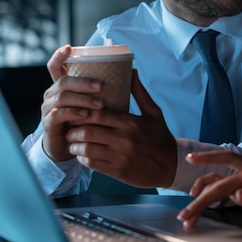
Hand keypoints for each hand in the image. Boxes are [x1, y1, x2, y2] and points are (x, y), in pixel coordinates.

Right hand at [41, 45, 105, 161]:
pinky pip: (59, 114)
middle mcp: (52, 94)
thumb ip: (108, 89)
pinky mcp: (49, 124)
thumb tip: (131, 70)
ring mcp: (49, 108)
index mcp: (62, 86)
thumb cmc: (85, 122)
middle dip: (83, 82)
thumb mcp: (95, 102)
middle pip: (63, 81)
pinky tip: (86, 116)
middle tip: (102, 86)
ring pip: (62, 97)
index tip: (69, 47)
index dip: (60, 56)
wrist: (70, 147)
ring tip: (100, 104)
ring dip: (82, 99)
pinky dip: (73, 114)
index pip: (55, 66)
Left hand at [65, 69, 177, 187]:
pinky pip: (92, 163)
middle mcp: (124, 139)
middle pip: (88, 132)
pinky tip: (82, 153)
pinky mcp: (117, 171)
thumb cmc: (161, 137)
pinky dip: (82, 158)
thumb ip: (140, 93)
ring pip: (87, 149)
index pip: (98, 114)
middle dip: (74, 130)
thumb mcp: (154, 113)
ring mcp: (120, 157)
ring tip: (73, 141)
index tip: (76, 111)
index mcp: (131, 123)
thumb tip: (132, 70)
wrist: (171, 166)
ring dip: (75, 145)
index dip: (82, 112)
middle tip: (70, 127)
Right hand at [177, 152, 241, 226]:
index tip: (191, 159)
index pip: (230, 161)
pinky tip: (199, 201)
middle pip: (217, 184)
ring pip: (215, 186)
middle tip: (185, 215)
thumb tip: (238, 194)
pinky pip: (220, 188)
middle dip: (199, 200)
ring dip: (200, 200)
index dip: (210, 158)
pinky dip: (208, 194)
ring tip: (189, 216)